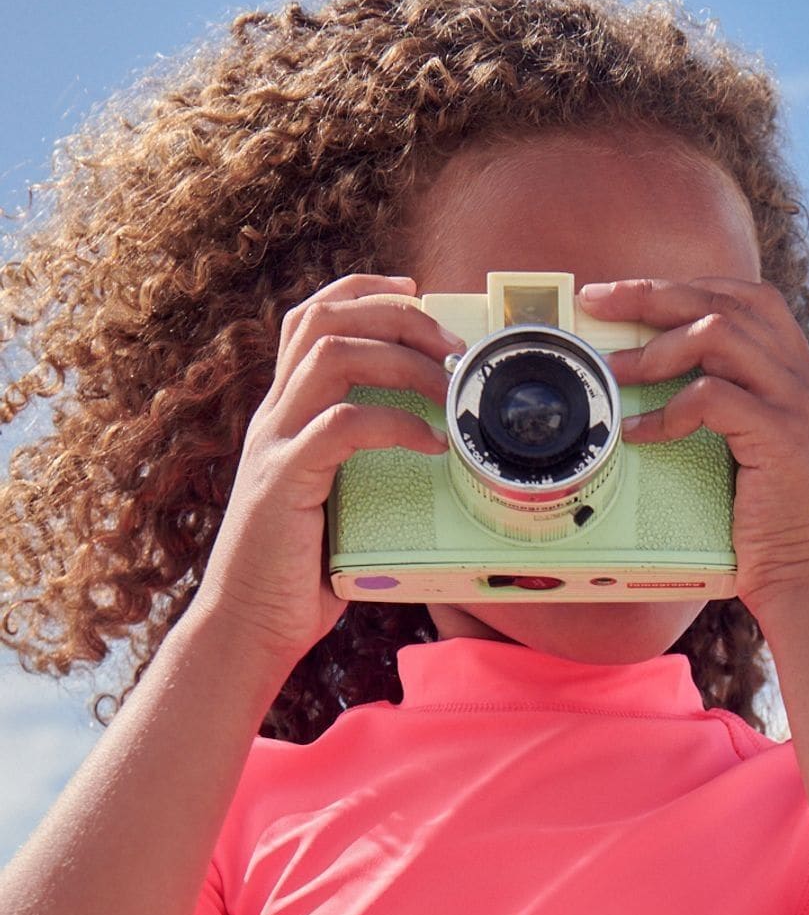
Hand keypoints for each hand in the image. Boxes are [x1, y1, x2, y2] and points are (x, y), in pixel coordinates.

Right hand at [195, 272, 462, 672]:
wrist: (250, 624)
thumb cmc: (303, 572)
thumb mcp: (340, 503)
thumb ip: (366, 466)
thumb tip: (434, 452)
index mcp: (285, 412)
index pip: (312, 316)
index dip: (363, 290)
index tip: (416, 292)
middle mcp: (274, 415)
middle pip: (324, 319)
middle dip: (395, 316)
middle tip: (452, 345)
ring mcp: (274, 443)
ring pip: (330, 356)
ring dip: (400, 360)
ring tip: (448, 388)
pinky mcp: (284, 481)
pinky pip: (341, 426)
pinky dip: (393, 424)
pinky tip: (430, 444)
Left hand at [580, 275, 808, 626]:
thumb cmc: (773, 536)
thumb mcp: (752, 459)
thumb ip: (725, 414)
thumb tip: (654, 387)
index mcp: (802, 380)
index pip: (748, 299)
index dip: (686, 287)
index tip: (629, 296)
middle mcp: (806, 382)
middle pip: (727, 300)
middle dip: (654, 294)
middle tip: (599, 301)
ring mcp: (798, 406)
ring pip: (718, 333)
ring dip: (656, 349)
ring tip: (614, 372)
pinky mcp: (782, 438)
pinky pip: (711, 398)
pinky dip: (667, 411)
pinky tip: (640, 434)